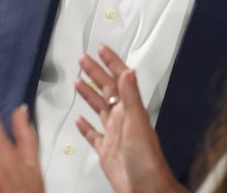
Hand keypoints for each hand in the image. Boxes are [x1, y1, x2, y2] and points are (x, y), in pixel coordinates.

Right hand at [75, 45, 185, 192]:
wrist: (146, 188)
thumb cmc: (146, 159)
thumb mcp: (137, 122)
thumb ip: (131, 96)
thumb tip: (128, 71)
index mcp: (129, 109)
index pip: (118, 79)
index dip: (110, 62)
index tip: (101, 49)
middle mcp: (122, 119)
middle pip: (105, 89)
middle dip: (95, 72)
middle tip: (84, 59)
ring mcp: (113, 134)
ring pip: (98, 108)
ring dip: (89, 93)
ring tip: (79, 80)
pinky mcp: (106, 150)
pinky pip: (93, 134)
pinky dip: (85, 126)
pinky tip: (80, 121)